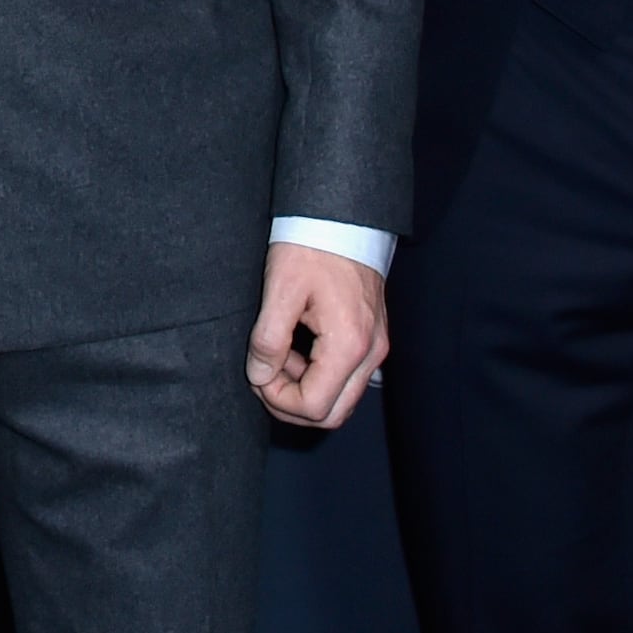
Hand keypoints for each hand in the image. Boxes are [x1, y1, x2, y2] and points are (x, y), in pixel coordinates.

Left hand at [247, 242, 389, 430]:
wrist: (343, 219)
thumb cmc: (312, 247)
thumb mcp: (280, 289)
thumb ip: (268, 339)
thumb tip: (259, 376)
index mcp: (349, 345)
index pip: (315, 407)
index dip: (279, 400)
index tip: (257, 374)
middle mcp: (371, 354)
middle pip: (333, 414)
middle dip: (292, 405)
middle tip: (264, 377)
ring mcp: (375, 348)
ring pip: (341, 398)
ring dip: (305, 390)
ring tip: (277, 357)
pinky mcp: (371, 339)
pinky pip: (347, 377)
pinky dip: (318, 375)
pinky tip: (295, 349)